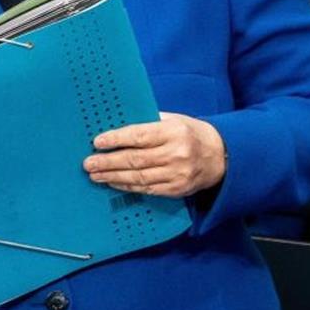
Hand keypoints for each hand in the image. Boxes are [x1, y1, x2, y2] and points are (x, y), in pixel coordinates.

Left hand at [83, 112, 225, 197]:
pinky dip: (127, 186)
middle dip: (108, 162)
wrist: (220, 155)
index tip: (97, 142)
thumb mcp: (173, 120)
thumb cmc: (189, 132)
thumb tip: (116, 124)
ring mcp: (177, 174)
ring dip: (113, 176)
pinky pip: (147, 189)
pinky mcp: (177, 189)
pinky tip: (113, 182)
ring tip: (95, 174)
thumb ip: (148, 122)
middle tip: (88, 163)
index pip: (139, 136)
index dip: (116, 139)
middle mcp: (176, 154)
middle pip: (136, 160)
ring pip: (139, 177)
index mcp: (173, 132)